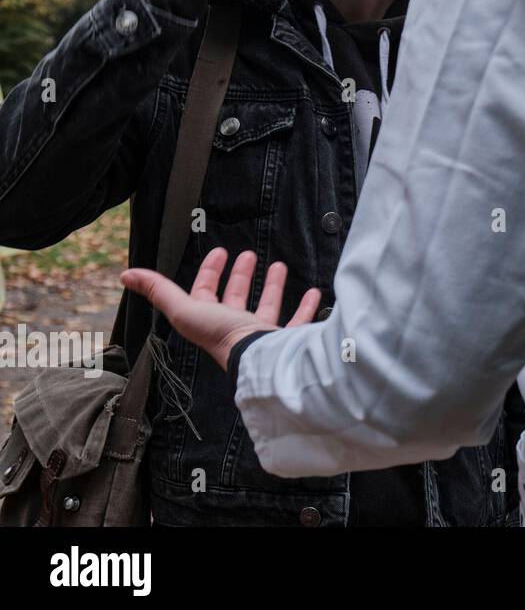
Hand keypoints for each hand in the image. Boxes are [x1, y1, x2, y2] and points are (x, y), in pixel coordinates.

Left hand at [121, 248, 321, 372]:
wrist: (261, 358)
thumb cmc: (224, 337)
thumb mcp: (186, 309)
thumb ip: (159, 291)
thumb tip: (127, 275)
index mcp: (211, 321)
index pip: (205, 292)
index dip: (210, 271)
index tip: (220, 252)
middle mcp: (235, 328)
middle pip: (235, 297)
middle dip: (239, 275)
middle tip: (247, 255)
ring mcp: (261, 334)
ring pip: (265, 306)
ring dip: (270, 285)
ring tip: (278, 266)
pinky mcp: (285, 340)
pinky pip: (296, 322)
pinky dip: (304, 306)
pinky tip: (311, 292)